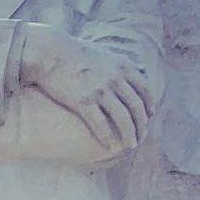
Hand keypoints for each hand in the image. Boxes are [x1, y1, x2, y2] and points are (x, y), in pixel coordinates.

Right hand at [21, 25, 154, 148]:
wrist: (50, 52)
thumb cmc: (75, 54)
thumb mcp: (105, 53)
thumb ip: (120, 65)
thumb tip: (135, 71)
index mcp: (123, 66)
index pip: (145, 90)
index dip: (149, 106)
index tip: (149, 117)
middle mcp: (115, 78)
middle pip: (136, 108)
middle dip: (141, 125)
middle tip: (141, 137)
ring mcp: (100, 90)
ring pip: (123, 119)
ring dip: (129, 135)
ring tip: (130, 146)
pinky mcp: (84, 102)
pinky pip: (101, 125)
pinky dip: (107, 138)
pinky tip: (108, 146)